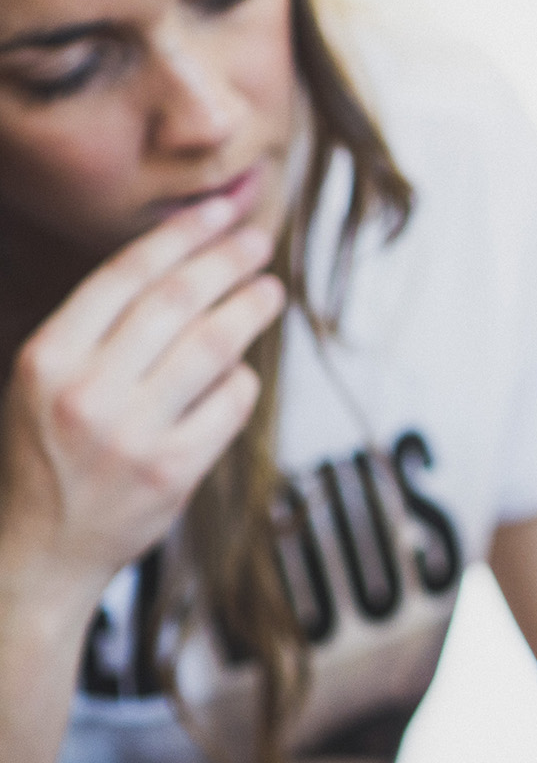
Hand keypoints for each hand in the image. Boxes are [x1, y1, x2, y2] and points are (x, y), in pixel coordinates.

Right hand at [0, 195, 281, 600]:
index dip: (178, 236)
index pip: (123, 277)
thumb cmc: (49, 457)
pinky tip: (243, 369)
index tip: (217, 211)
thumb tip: (182, 268)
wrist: (39, 551)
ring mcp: (131, 433)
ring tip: (271, 290)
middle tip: (260, 241)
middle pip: (175, 303)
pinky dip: (242, 380)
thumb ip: (99, 334)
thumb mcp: (43, 383)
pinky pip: (228, 404)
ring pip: (211, 348)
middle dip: (225, 261)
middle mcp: (85, 391)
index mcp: (46, 358)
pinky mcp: (172, 471)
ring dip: (249, 310)